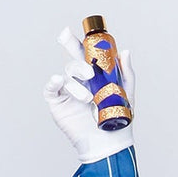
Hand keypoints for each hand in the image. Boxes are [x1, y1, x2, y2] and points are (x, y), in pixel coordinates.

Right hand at [43, 27, 135, 161]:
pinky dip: (53, 83)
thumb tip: (125, 51)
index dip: (81, 41)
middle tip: (78, 52)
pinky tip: (58, 81)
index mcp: (95, 74)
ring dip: (77, 83)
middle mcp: (80, 79)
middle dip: (71, 45)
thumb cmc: (118, 121)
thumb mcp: (126, 95)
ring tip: (88, 99)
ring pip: (67, 73)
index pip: (86, 53)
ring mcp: (68, 90)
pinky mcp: (57, 102)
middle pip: (72, 56)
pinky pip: (51, 88)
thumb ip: (126, 73)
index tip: (79, 32)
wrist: (108, 144)